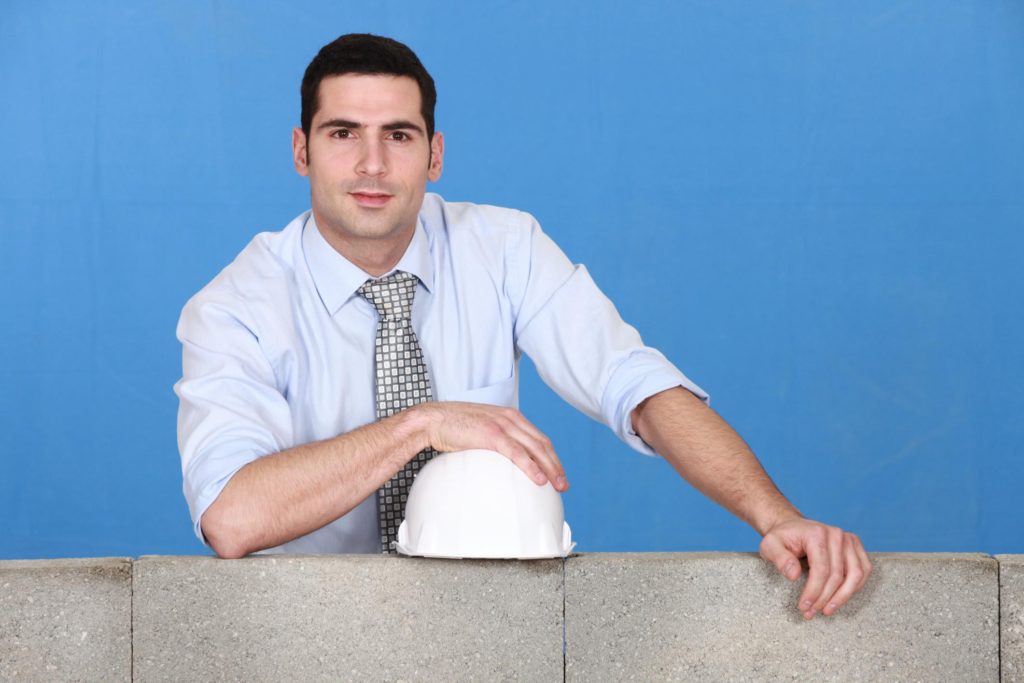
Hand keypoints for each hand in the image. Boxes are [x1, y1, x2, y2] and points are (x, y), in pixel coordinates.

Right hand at [412, 401, 568, 491]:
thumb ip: (494, 440)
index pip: (538, 438)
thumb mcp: (480, 431)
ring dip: (549, 469)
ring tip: (557, 485)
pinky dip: (531, 467)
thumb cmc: (452, 426)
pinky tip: (539, 479)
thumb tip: (499, 460)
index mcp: (510, 416)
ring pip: (535, 449)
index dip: (551, 456)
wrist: (433, 419)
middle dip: (555, 465)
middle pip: (542, 444)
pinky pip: (517, 453)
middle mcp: (511, 418)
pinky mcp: (492, 434)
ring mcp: (502, 425)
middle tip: (563, 484)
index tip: (557, 472)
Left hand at [759, 517, 871, 618]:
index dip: (814, 592)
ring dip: (842, 597)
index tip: (804, 606)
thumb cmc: (782, 538)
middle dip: (824, 599)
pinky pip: (863, 571)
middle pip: (837, 575)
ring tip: (826, 610)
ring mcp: (848, 539)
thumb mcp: (770, 545)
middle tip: (810, 612)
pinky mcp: (855, 546)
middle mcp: (836, 535)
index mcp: (817, 533)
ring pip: (855, 575)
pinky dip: (854, 587)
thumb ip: (779, 558)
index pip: (821, 569)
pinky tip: (840, 598)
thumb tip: (793, 575)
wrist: (792, 527)